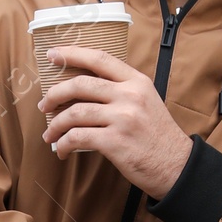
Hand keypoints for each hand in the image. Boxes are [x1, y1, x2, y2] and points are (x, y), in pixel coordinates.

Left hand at [38, 46, 192, 200]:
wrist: (177, 166)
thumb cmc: (158, 137)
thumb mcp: (147, 102)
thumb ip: (122, 91)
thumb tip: (84, 91)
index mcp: (136, 82)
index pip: (100, 58)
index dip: (72, 54)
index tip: (52, 55)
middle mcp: (129, 96)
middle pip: (81, 84)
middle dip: (55, 94)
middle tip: (45, 105)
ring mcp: (122, 118)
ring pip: (75, 112)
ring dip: (55, 124)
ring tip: (50, 134)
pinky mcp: (115, 142)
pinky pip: (77, 137)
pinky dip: (64, 144)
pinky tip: (62, 151)